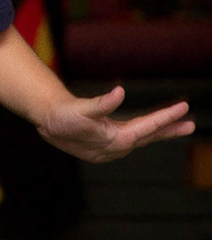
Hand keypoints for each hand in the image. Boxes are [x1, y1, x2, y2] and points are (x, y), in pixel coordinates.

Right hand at [38, 86, 194, 161]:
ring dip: (160, 131)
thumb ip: (102, 103)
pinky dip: (145, 132)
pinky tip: (149, 129)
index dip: (167, 117)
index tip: (184, 108)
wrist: (47, 123)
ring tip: (177, 124)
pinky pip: (133, 138)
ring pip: (143, 138)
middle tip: (191, 123)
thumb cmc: (63, 116)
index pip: (149, 126)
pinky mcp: (108, 144)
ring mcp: (114, 147)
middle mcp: (119, 146)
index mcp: (117, 139)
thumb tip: (120, 92)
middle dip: (170, 129)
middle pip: (150, 136)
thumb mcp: (81, 109)